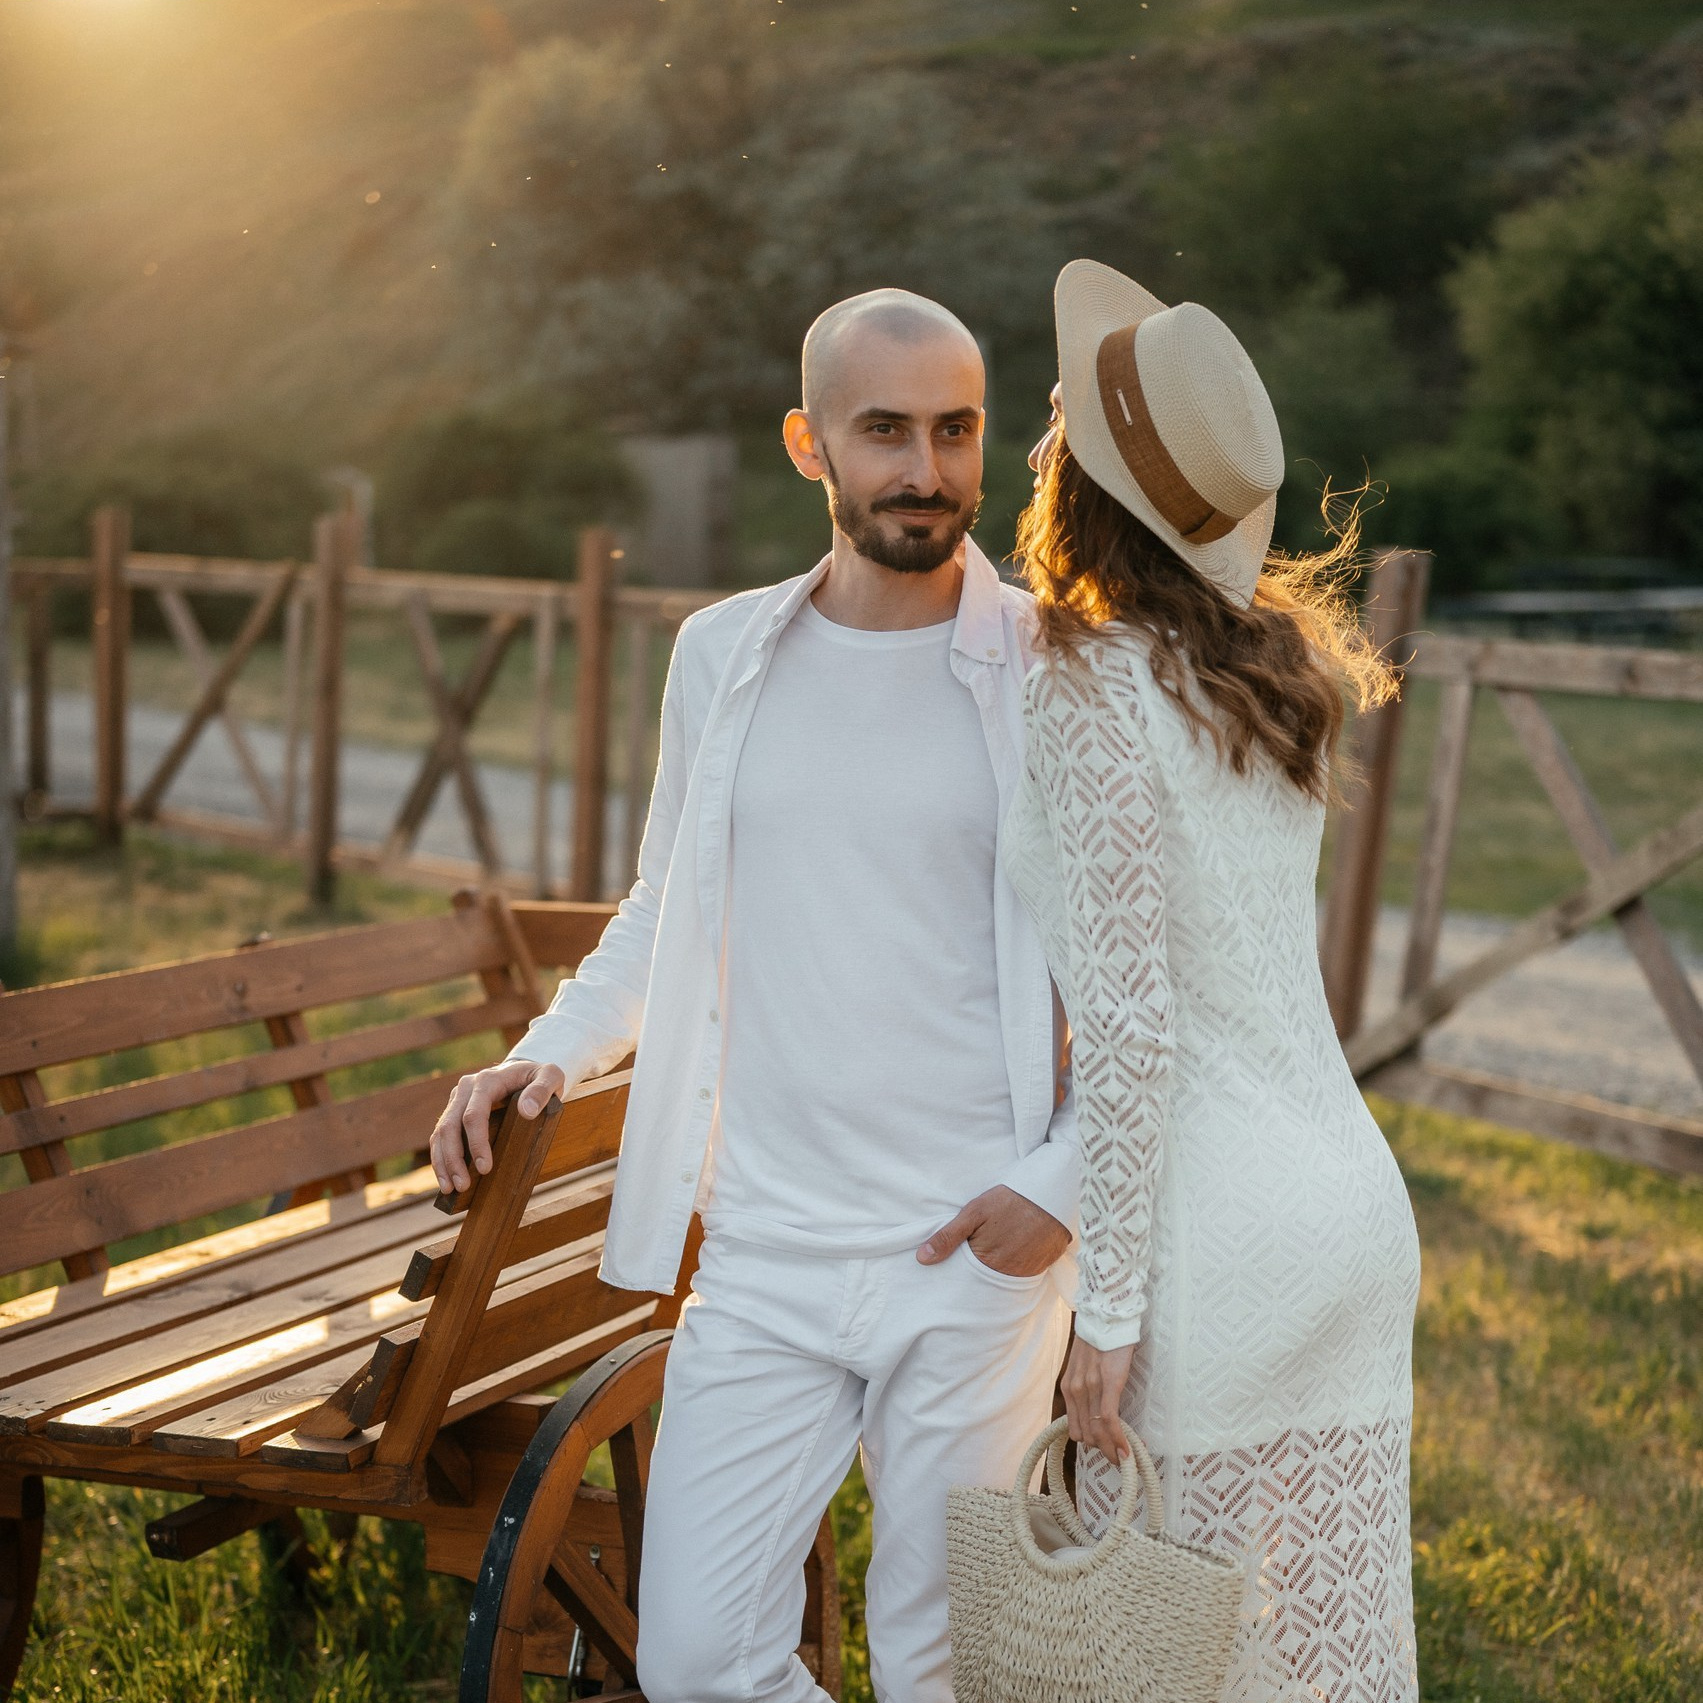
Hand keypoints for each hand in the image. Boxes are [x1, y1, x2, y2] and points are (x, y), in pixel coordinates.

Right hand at [429, 1059, 566, 1193]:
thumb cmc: (538, 1077)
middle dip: (454, 1158)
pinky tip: (446, 1179)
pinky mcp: (454, 1111)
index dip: (477, 1142)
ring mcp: (457, 1100)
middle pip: (450, 1125)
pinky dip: (440, 1158)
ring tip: (451, 1189)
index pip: (474, 1114)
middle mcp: (466, 1088)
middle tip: (463, 1186)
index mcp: (487, 1080)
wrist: (524, 1072)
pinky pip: (440, 1136)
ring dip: (443, 1162)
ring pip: (441, 1132)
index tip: (485, 1168)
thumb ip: (542, 1090)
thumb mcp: (550, 1076)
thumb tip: (527, 1111)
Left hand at [916, 1184, 1070, 1277]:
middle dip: (980, 1271)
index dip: (961, 1267)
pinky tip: (1015, 1251)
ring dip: (999, 1269)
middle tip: (981, 1251)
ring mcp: (1026, 1272)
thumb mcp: (974, 1212)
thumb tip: (922, 1260)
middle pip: (986, 1279)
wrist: (1052, 1193)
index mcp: (986, 1261)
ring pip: (1005, 1278)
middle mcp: (1007, 1273)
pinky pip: (1024, 1274)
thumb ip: (948, 1237)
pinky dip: (1017, 1266)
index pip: (966, 1275)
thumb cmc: (1009, 1200)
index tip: (958, 1260)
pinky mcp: (1042, 1266)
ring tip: (999, 1249)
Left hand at [1061, 1337, 1135, 1463]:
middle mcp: (1075, 1390)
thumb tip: (1096, 1411)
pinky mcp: (1108, 1383)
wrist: (1106, 1315)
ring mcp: (1090, 1387)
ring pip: (1097, 1432)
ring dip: (1112, 1449)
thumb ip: (1085, 1388)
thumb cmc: (1099, 1340)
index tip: (1108, 1451)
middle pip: (1086, 1435)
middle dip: (1104, 1451)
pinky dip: (1118, 1438)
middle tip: (1120, 1457)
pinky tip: (1128, 1449)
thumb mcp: (1083, 1366)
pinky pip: (1109, 1420)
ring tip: (1126, 1456)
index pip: (1076, 1428)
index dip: (1093, 1444)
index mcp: (1068, 1387)